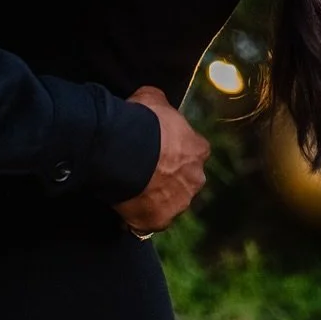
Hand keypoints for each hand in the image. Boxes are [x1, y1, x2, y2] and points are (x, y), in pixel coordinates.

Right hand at [112, 86, 209, 237]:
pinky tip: (122, 207)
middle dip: (168, 177)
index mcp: (198, 150)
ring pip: (168, 202)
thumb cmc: (139, 120)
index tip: (157, 146)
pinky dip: (138, 216)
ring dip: (154, 197)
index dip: (174, 148)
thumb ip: (160, 105)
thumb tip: (157, 103)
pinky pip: (148, 221)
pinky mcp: (158, 221)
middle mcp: (195, 179)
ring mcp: (178, 203)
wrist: (121, 149)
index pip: (193, 151)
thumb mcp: (152, 97)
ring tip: (130, 187)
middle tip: (143, 168)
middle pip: (184, 180)